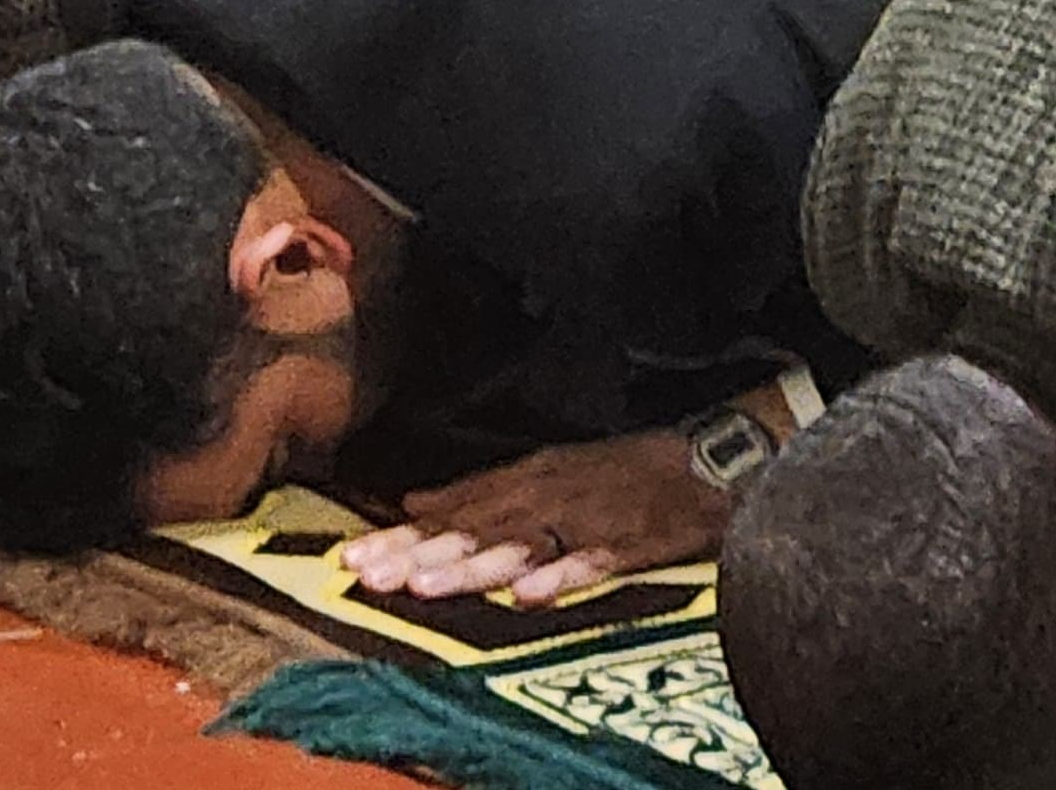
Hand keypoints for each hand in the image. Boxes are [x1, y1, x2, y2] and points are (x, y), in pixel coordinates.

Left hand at [339, 430, 726, 606]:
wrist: (707, 459)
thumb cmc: (621, 470)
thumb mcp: (545, 470)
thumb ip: (479, 492)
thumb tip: (412, 505)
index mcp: (525, 479)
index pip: (452, 513)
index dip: (400, 536)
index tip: (349, 558)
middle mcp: (546, 497)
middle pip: (473, 530)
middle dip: (417, 553)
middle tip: (366, 575)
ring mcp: (587, 520)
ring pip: (519, 546)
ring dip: (472, 567)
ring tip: (426, 586)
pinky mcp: (630, 544)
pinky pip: (592, 563)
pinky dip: (562, 577)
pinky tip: (531, 597)